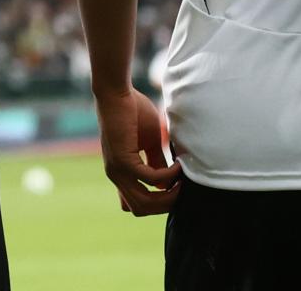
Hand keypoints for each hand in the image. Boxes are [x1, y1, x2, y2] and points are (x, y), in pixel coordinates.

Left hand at [95, 87, 181, 215]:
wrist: (117, 92)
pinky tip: (178, 166)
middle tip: (184, 192)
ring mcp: (117, 170)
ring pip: (144, 201)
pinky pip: (151, 179)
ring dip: (168, 197)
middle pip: (141, 208)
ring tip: (184, 183)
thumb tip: (169, 182)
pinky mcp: (123, 160)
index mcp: (120, 172)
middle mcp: (116, 175)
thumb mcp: (149, 141)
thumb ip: (157, 161)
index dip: (156, 204)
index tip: (175, 191)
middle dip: (166, 205)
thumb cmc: (132, 111)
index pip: (134, 204)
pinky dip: (168, 176)